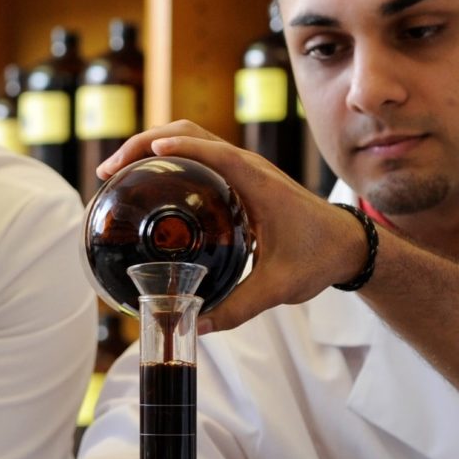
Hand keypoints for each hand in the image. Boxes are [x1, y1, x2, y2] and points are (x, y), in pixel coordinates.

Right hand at [94, 121, 368, 332]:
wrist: (348, 244)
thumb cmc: (319, 257)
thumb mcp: (278, 287)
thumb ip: (237, 308)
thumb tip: (194, 325)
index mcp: (257, 183)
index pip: (211, 151)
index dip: (176, 149)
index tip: (140, 156)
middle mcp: (247, 167)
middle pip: (189, 133)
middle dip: (145, 143)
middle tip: (111, 170)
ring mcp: (242, 168)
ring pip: (191, 138)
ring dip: (153, 145)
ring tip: (119, 172)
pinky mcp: (239, 176)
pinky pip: (198, 154)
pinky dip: (169, 157)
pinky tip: (150, 185)